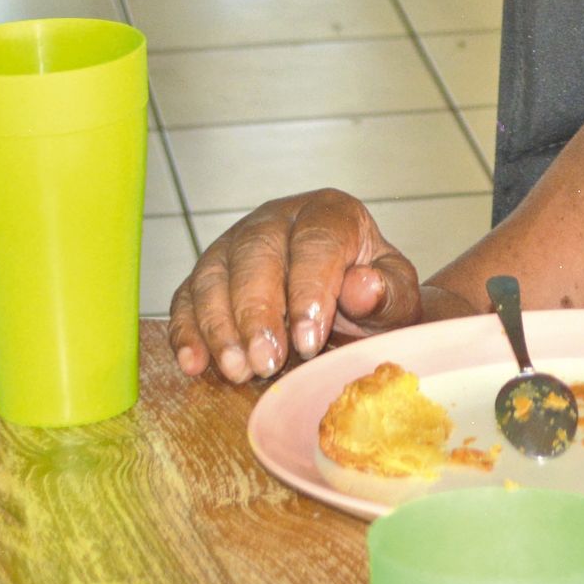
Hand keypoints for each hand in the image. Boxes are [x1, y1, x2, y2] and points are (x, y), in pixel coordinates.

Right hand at [167, 189, 423, 384]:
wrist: (354, 307)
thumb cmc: (375, 296)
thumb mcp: (396, 296)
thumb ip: (387, 291)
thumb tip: (363, 287)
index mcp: (329, 213)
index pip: (314, 242)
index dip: (309, 290)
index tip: (308, 340)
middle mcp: (277, 220)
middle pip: (255, 254)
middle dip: (258, 312)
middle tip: (266, 362)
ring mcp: (235, 244)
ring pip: (214, 275)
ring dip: (220, 327)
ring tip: (238, 371)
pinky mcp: (208, 276)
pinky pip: (186, 298)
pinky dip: (186, 332)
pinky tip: (195, 364)